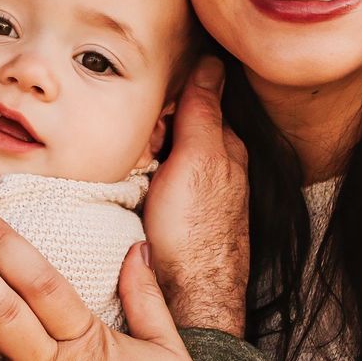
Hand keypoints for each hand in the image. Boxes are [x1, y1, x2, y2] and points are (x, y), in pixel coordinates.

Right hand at [144, 57, 249, 335]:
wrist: (188, 300)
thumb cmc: (194, 231)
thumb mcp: (197, 158)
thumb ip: (203, 110)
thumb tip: (214, 61)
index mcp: (228, 149)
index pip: (199, 101)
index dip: (170, 98)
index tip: (147, 104)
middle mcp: (219, 171)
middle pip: (183, 129)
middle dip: (157, 127)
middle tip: (138, 143)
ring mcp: (202, 198)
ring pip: (170, 158)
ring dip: (149, 155)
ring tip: (133, 166)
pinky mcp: (183, 221)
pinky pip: (162, 187)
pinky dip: (148, 181)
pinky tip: (135, 190)